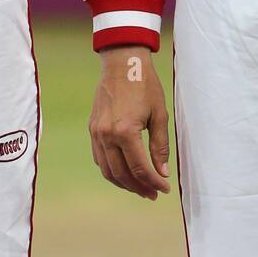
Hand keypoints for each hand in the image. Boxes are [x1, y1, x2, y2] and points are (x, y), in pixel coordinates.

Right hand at [89, 46, 170, 199]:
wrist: (122, 62)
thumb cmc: (145, 85)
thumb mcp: (159, 115)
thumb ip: (160, 146)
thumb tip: (162, 172)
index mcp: (125, 132)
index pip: (139, 169)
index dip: (153, 182)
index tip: (165, 189)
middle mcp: (106, 135)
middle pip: (122, 174)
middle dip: (139, 187)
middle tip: (154, 193)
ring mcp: (96, 133)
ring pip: (107, 170)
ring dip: (124, 183)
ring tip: (140, 187)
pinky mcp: (93, 129)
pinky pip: (99, 158)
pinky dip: (111, 170)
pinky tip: (124, 172)